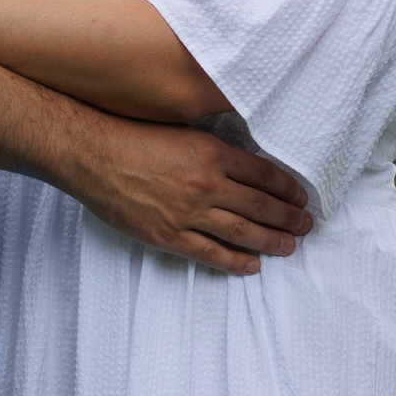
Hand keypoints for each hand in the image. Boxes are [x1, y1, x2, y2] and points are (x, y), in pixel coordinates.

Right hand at [64, 118, 314, 274]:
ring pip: (244, 233)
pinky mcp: (169, 235)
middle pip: (261, 206)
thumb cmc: (129, 135)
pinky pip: (211, 254)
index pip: (265, 174)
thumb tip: (241, 162)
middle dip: (289, 219)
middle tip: (306, 226)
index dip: (287, 189)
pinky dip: (236, 262)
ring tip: (290, 246)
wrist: (89, 153)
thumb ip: (212, 148)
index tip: (300, 198)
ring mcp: (188, 213)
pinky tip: (253, 265)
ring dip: (273, 241)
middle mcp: (207, 184)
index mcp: (212, 153)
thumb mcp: (180, 130)